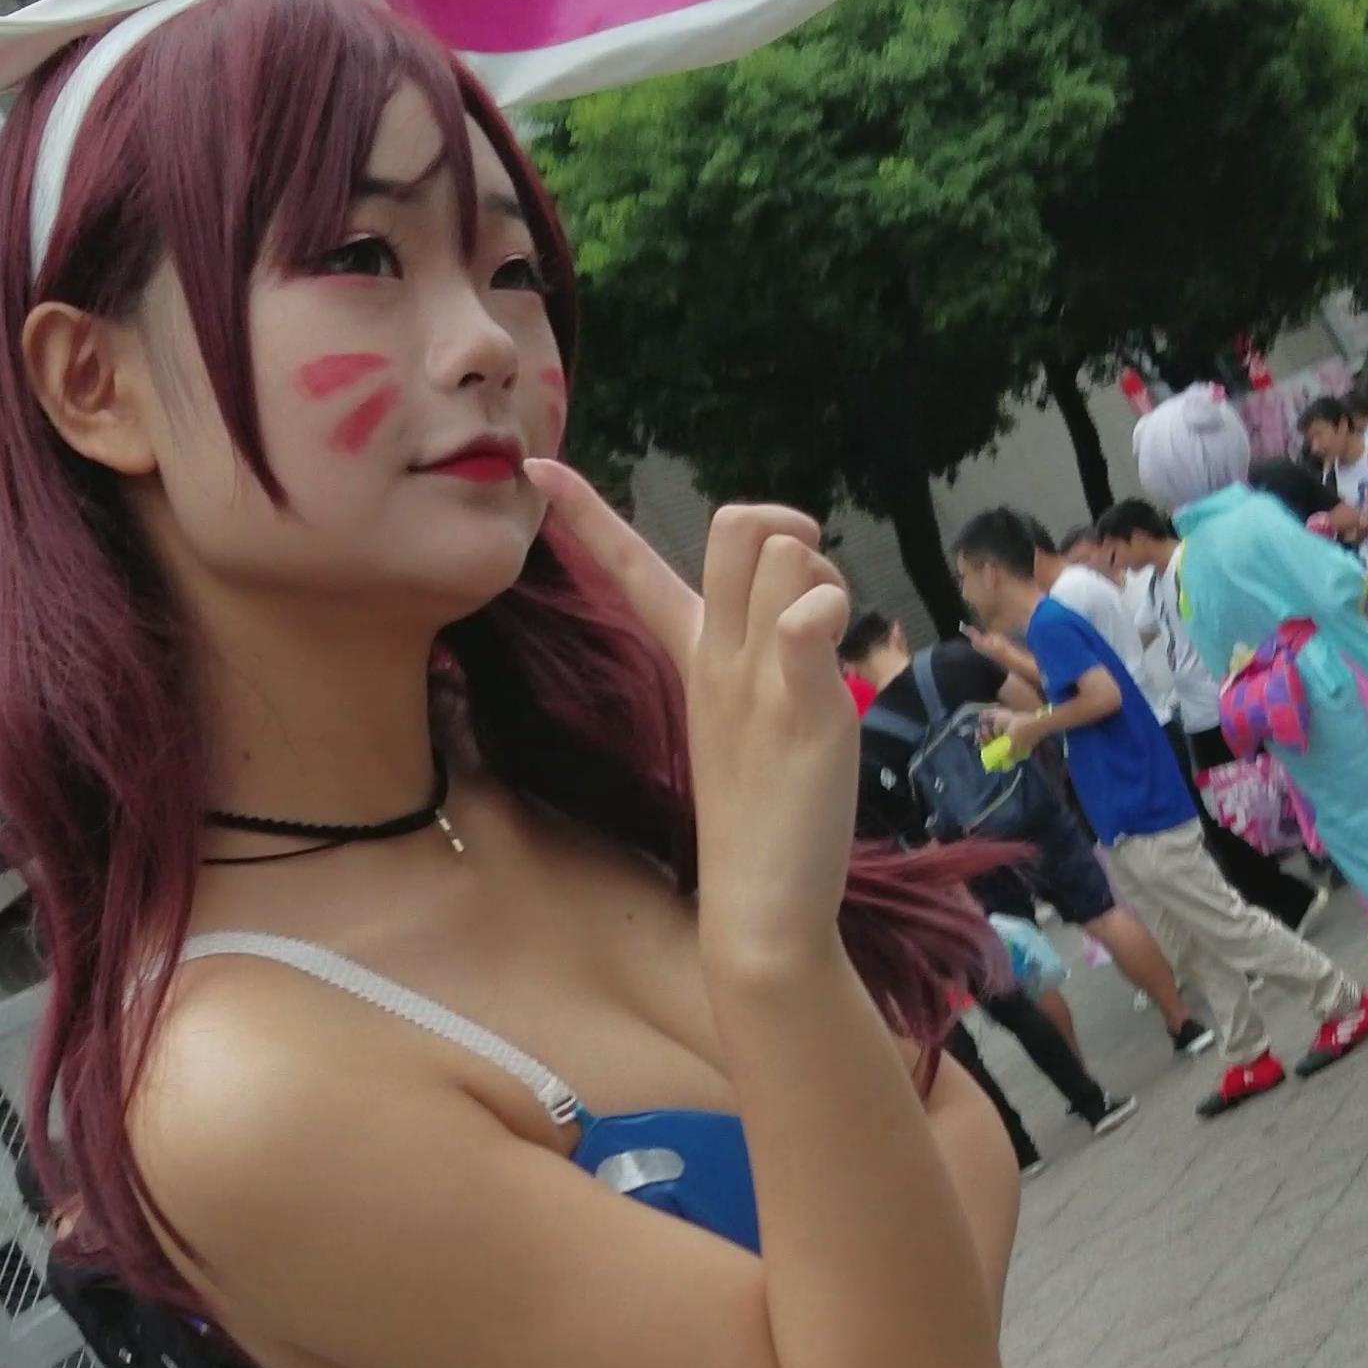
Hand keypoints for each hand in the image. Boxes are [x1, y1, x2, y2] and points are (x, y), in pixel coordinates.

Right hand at [528, 465, 854, 974]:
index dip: (587, 514)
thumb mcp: (750, 710)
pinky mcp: (799, 706)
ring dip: (823, 572)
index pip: (633, 568)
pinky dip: (821, 608)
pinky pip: (804, 621)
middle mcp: (720, 656)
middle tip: (807, 581)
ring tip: (832, 643)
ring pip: (780, 555)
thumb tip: (794, 586)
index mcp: (697, 656)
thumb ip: (764, 643)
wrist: (760, 902)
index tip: (536, 464)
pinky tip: (830, 633)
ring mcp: (755, 678)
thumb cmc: (763, 810)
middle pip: (731, 525)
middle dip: (781, 525)